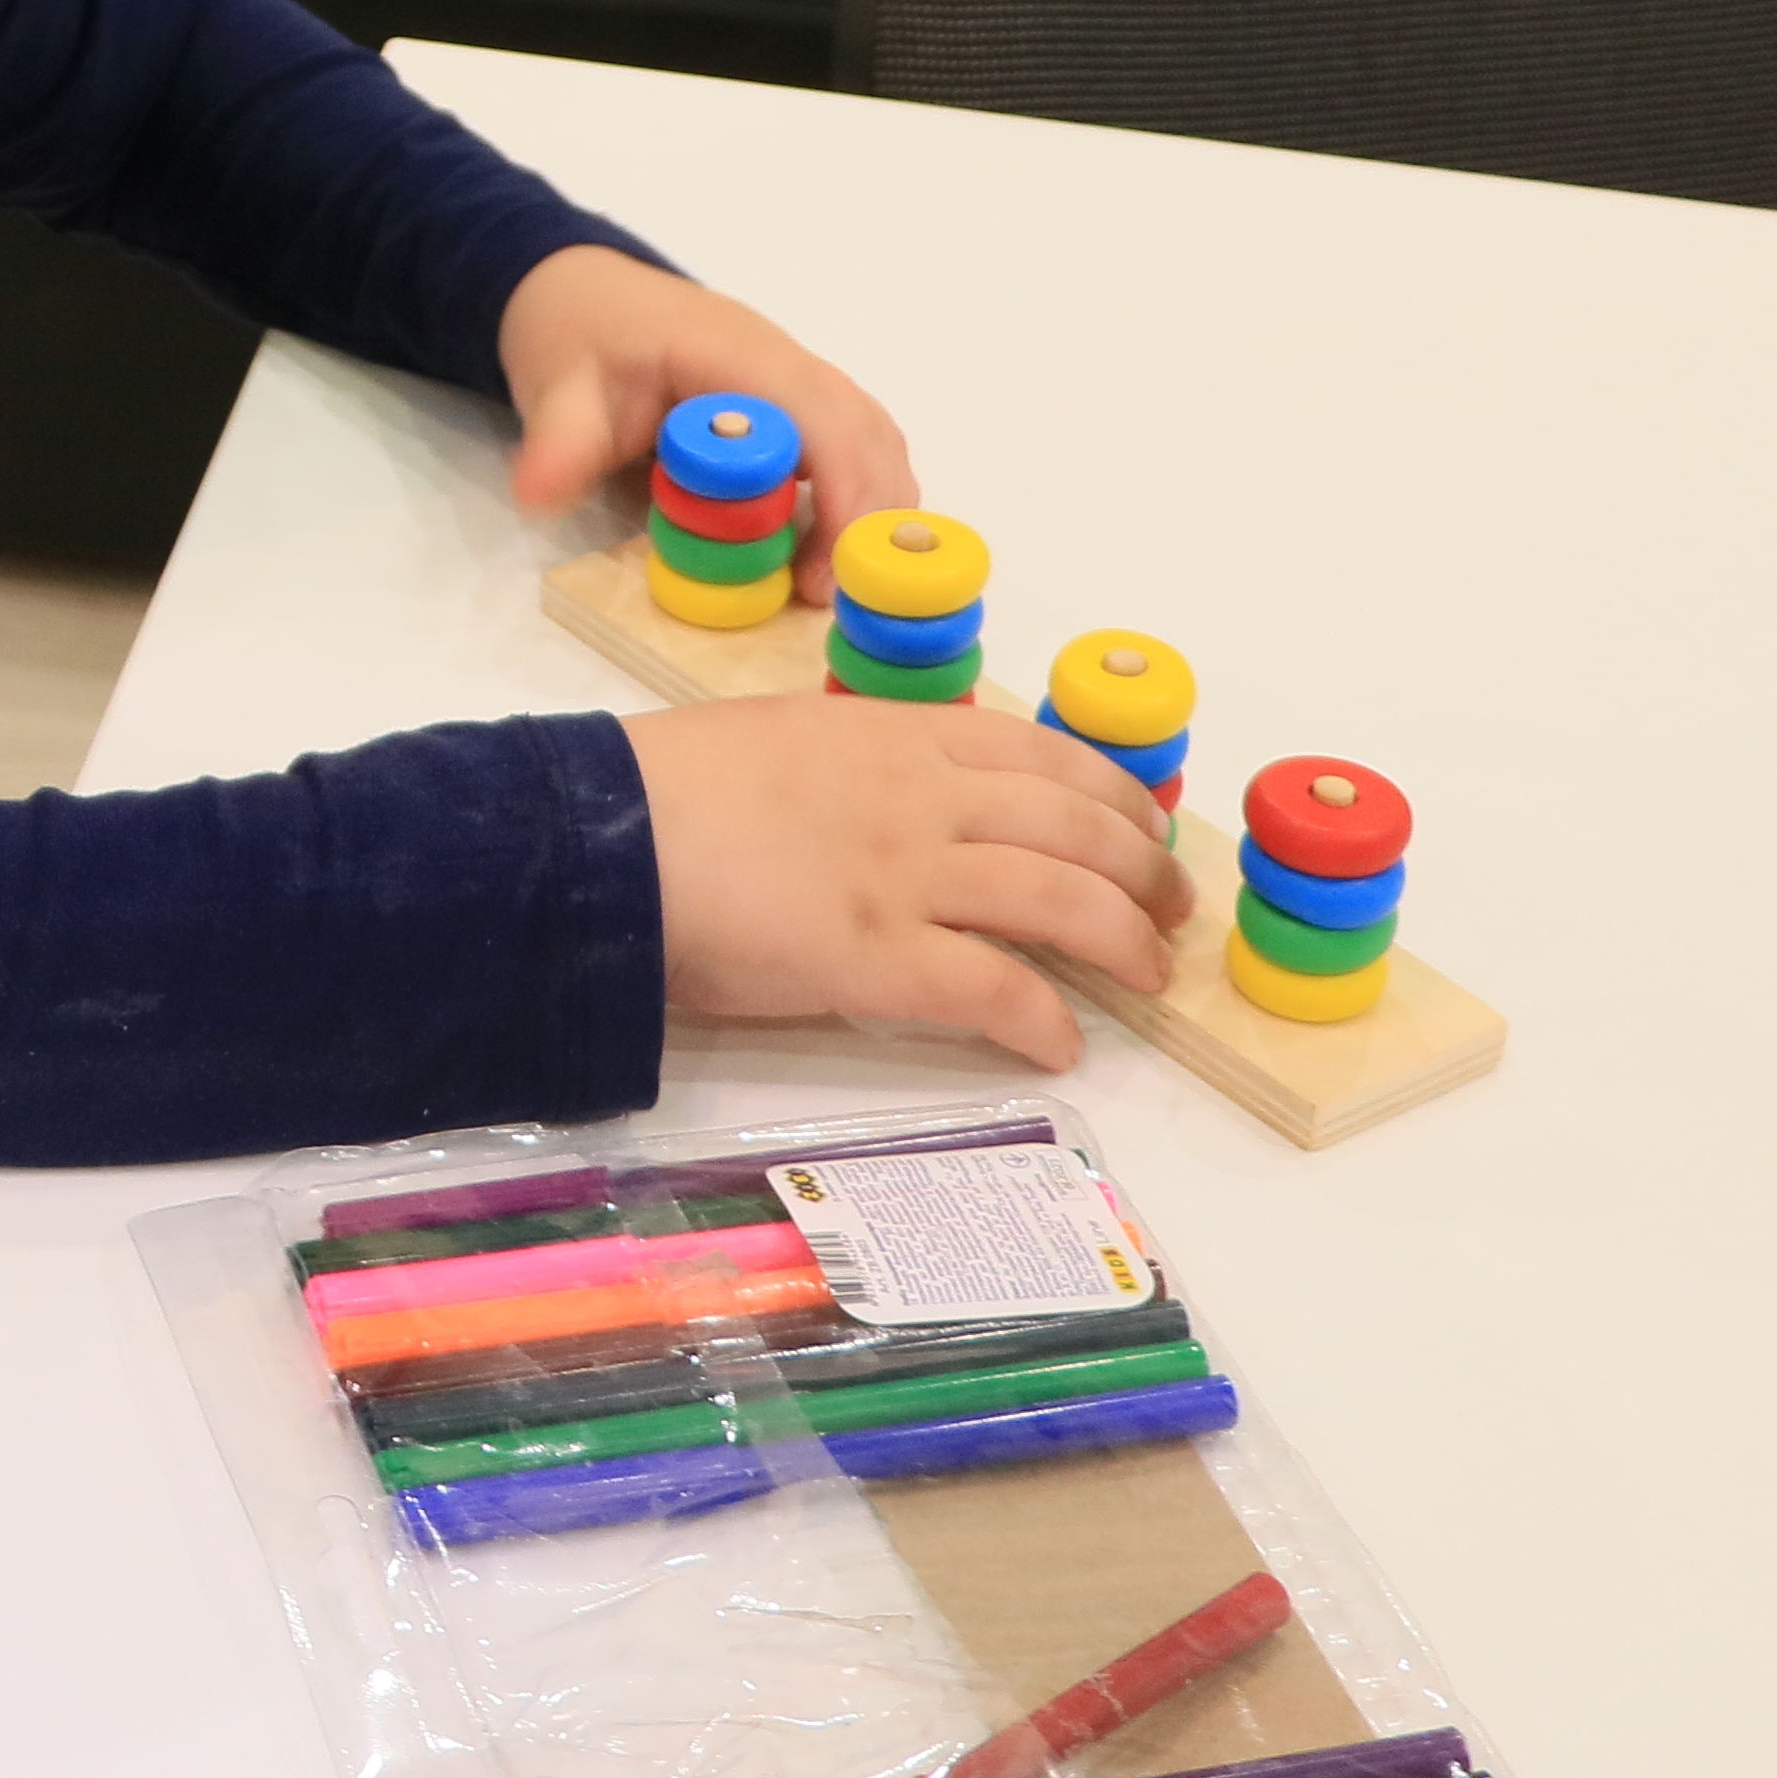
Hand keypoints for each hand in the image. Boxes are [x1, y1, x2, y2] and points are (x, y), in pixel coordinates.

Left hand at [500, 244, 917, 598]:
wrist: (582, 291)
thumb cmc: (578, 334)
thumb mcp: (557, 387)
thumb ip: (559, 442)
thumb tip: (537, 497)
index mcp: (736, 353)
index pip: (819, 417)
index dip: (840, 493)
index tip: (820, 575)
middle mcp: (786, 359)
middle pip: (865, 432)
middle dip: (866, 518)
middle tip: (827, 599)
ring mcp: (798, 377)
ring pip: (874, 438)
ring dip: (873, 509)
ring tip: (833, 583)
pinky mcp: (797, 401)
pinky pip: (857, 443)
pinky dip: (862, 494)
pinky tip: (833, 547)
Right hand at [623, 696, 1190, 1065]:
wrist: (607, 836)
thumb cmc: (668, 789)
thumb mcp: (781, 740)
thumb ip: (857, 764)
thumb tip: (898, 798)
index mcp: (896, 734)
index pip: (1041, 753)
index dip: (1110, 791)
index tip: (1140, 822)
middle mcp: (924, 797)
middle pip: (1076, 824)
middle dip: (1142, 867)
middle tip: (1169, 906)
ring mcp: (910, 875)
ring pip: (1063, 900)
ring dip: (1122, 941)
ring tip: (1148, 976)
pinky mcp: (882, 958)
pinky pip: (995, 989)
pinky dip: (1044, 1018)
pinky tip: (1062, 1043)